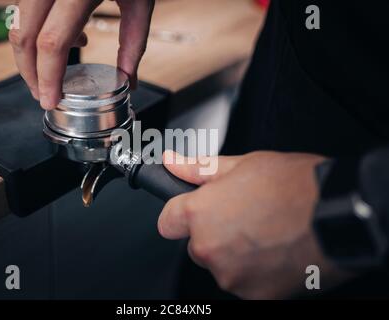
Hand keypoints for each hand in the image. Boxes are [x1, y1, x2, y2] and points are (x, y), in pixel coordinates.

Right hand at [9, 0, 153, 108]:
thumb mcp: (141, 4)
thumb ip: (134, 46)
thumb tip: (129, 82)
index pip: (52, 43)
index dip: (48, 77)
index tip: (50, 101)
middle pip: (23, 35)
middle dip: (30, 72)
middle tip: (44, 94)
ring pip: (18, 22)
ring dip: (31, 55)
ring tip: (56, 75)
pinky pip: (27, 10)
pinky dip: (39, 34)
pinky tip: (72, 40)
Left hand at [159, 150, 348, 298]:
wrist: (339, 213)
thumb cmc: (295, 186)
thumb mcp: (243, 164)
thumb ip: (198, 168)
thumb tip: (172, 163)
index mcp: (201, 214)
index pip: (167, 222)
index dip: (181, 214)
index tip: (193, 212)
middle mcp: (210, 249)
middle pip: (197, 245)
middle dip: (214, 232)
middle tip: (245, 216)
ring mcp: (232, 276)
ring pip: (221, 265)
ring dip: (236, 253)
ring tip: (266, 232)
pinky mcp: (255, 295)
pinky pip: (244, 282)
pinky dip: (256, 271)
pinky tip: (275, 251)